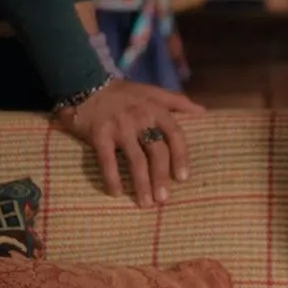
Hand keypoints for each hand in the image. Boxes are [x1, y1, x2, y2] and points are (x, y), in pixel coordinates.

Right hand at [57, 79, 203, 207]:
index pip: (175, 135)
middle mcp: (140, 118)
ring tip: (146, 203)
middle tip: (165, 199)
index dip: (181, 157)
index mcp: (156, 110)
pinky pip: (107, 160)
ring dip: (141, 184)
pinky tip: (116, 193)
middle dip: (162, 177)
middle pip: (157, 152)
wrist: (84, 83)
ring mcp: (120, 127)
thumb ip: (178, 102)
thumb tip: (203, 112)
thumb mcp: (153, 91)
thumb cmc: (124, 93)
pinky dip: (112, 178)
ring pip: (135, 160)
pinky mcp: (99, 134)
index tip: (183, 178)